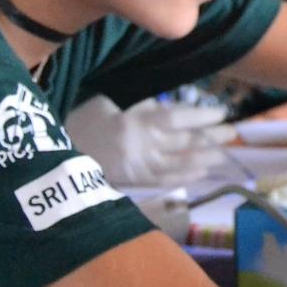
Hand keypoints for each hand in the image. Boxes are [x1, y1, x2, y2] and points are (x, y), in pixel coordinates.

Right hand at [64, 96, 234, 186]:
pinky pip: (164, 182)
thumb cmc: (81, 120)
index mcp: (134, 123)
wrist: (53, 155)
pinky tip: (201, 172)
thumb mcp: (109, 103)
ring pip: (179, 165)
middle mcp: (140, 148)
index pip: (176, 119)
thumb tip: (172, 110)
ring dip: (204, 160)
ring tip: (224, 155)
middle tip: (233, 134)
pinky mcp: (132, 183)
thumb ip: (142, 107)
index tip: (222, 113)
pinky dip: (185, 177)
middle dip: (211, 139)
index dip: (202, 117)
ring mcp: (137, 168)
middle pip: (183, 143)